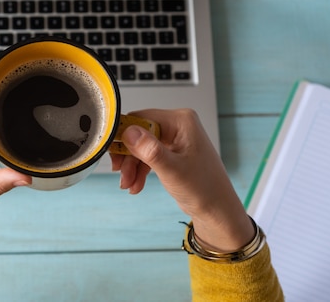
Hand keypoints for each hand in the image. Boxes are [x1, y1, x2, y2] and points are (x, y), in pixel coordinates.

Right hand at [111, 109, 253, 251]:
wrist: (217, 211)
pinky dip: (139, 170)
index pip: (141, 118)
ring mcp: (174, 138)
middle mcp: (177, 125)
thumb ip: (150, 150)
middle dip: (127, 156)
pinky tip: (135, 185)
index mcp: (181, 121)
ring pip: (140, 146)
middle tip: (120, 172)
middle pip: (138, 133)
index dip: (123, 135)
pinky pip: (147, 155)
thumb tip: (129, 131)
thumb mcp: (172, 170)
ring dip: (131, 166)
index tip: (112, 152)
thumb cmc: (204, 190)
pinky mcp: (171, 151)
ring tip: (128, 185)